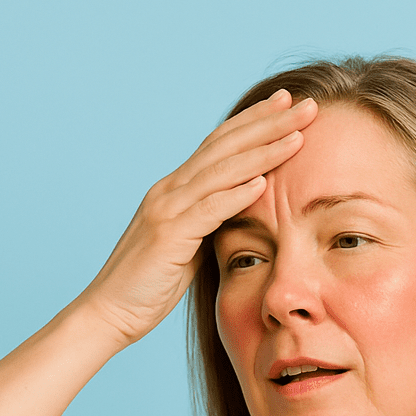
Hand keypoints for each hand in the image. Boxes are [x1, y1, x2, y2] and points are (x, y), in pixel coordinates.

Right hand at [75, 89, 317, 345]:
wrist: (109, 313)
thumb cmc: (148, 287)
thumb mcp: (187, 249)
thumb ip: (208, 225)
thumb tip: (238, 215)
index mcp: (175, 190)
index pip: (220, 145)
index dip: (254, 122)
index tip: (287, 105)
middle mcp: (170, 190)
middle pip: (225, 145)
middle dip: (268, 123)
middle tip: (307, 103)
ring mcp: (166, 210)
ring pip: (221, 171)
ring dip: (261, 151)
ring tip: (297, 134)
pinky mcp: (167, 236)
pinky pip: (206, 210)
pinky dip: (234, 194)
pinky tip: (262, 183)